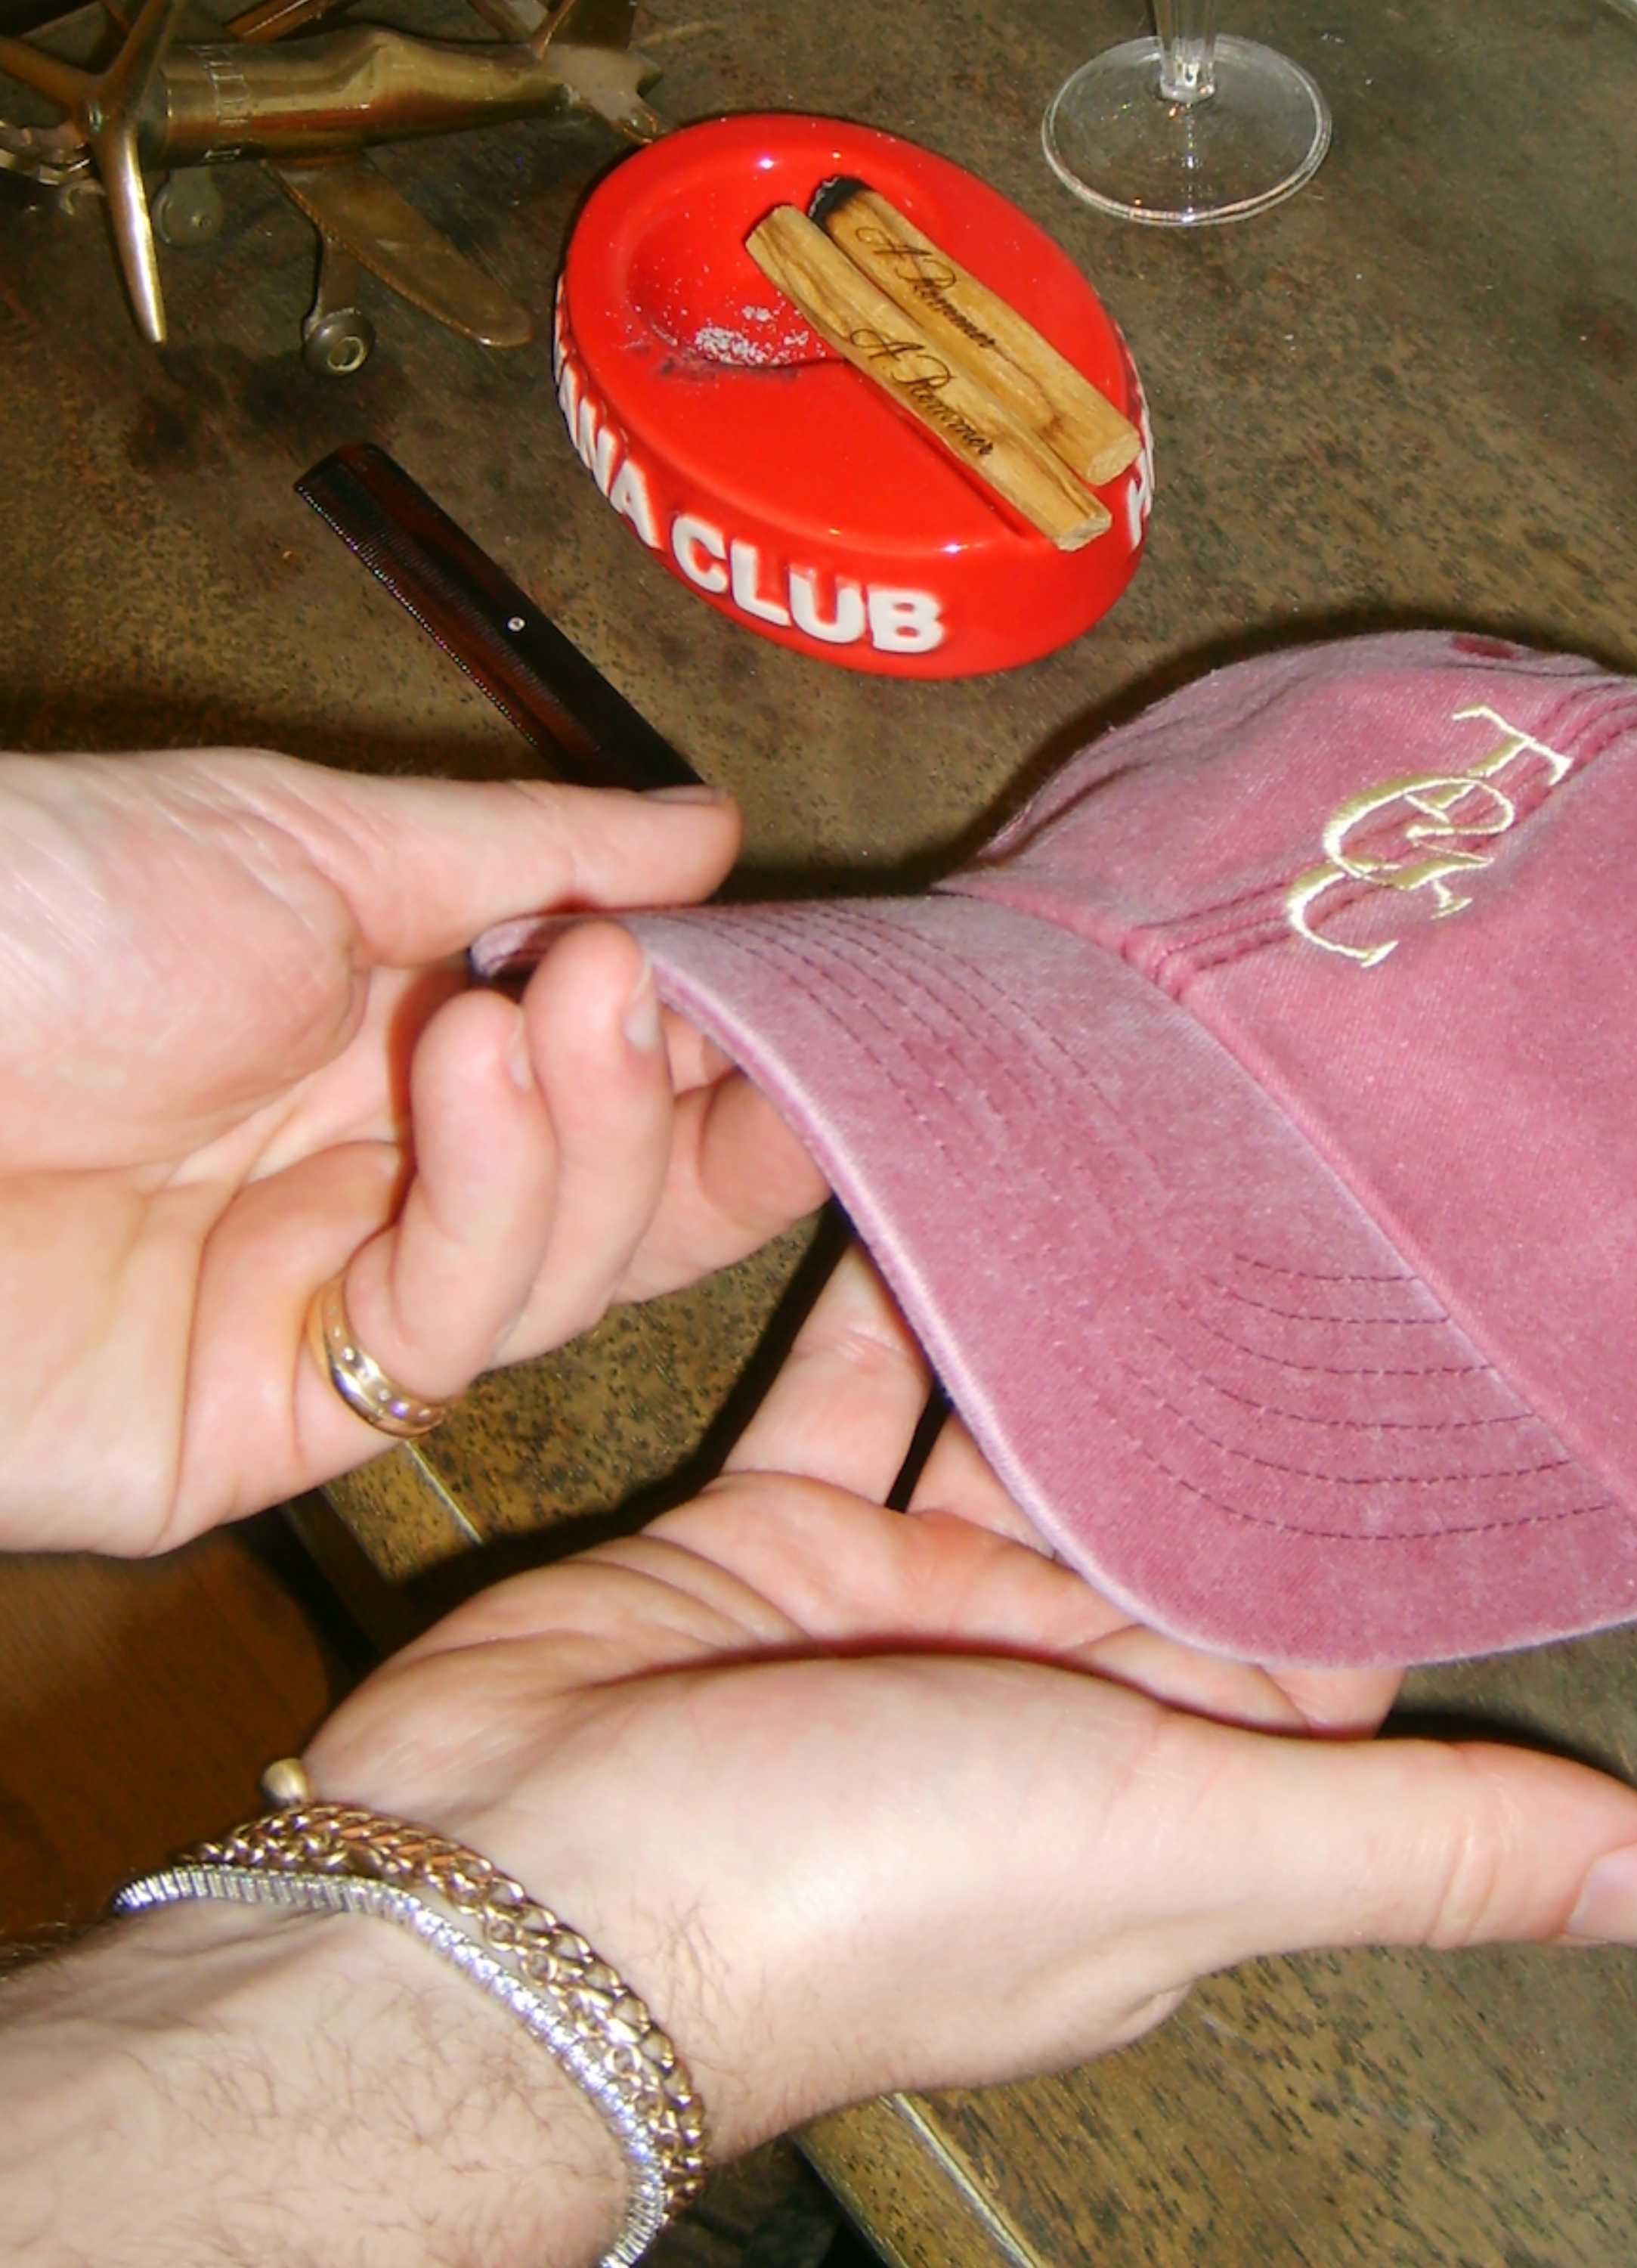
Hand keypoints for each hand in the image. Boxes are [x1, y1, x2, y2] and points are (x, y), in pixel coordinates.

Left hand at [0, 749, 826, 1554]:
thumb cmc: (23, 909)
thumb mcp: (299, 840)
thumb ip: (524, 854)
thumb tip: (714, 831)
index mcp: (391, 1047)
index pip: (614, 1083)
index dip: (728, 1050)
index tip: (824, 996)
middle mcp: (380, 1189)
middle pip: (624, 1201)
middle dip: (697, 1106)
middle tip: (716, 1001)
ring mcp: (329, 1315)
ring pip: (565, 1270)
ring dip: (594, 1123)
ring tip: (568, 991)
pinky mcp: (272, 1428)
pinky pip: (451, 1341)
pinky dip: (497, 1200)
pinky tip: (470, 1067)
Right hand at [308, 1247, 1636, 2155]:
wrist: (516, 1902)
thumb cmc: (865, 1893)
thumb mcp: (1178, 1853)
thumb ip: (1416, 1849)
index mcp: (1169, 1782)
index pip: (1318, 1623)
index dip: (1376, 1497)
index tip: (1437, 1336)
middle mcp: (1048, 1693)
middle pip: (1159, 1495)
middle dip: (1208, 1362)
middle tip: (1284, 1171)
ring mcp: (900, 1604)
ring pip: (1006, 1417)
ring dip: (1052, 1303)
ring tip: (1124, 1138)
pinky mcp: (771, 1534)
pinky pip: (849, 1381)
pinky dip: (881, 1286)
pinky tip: (934, 1160)